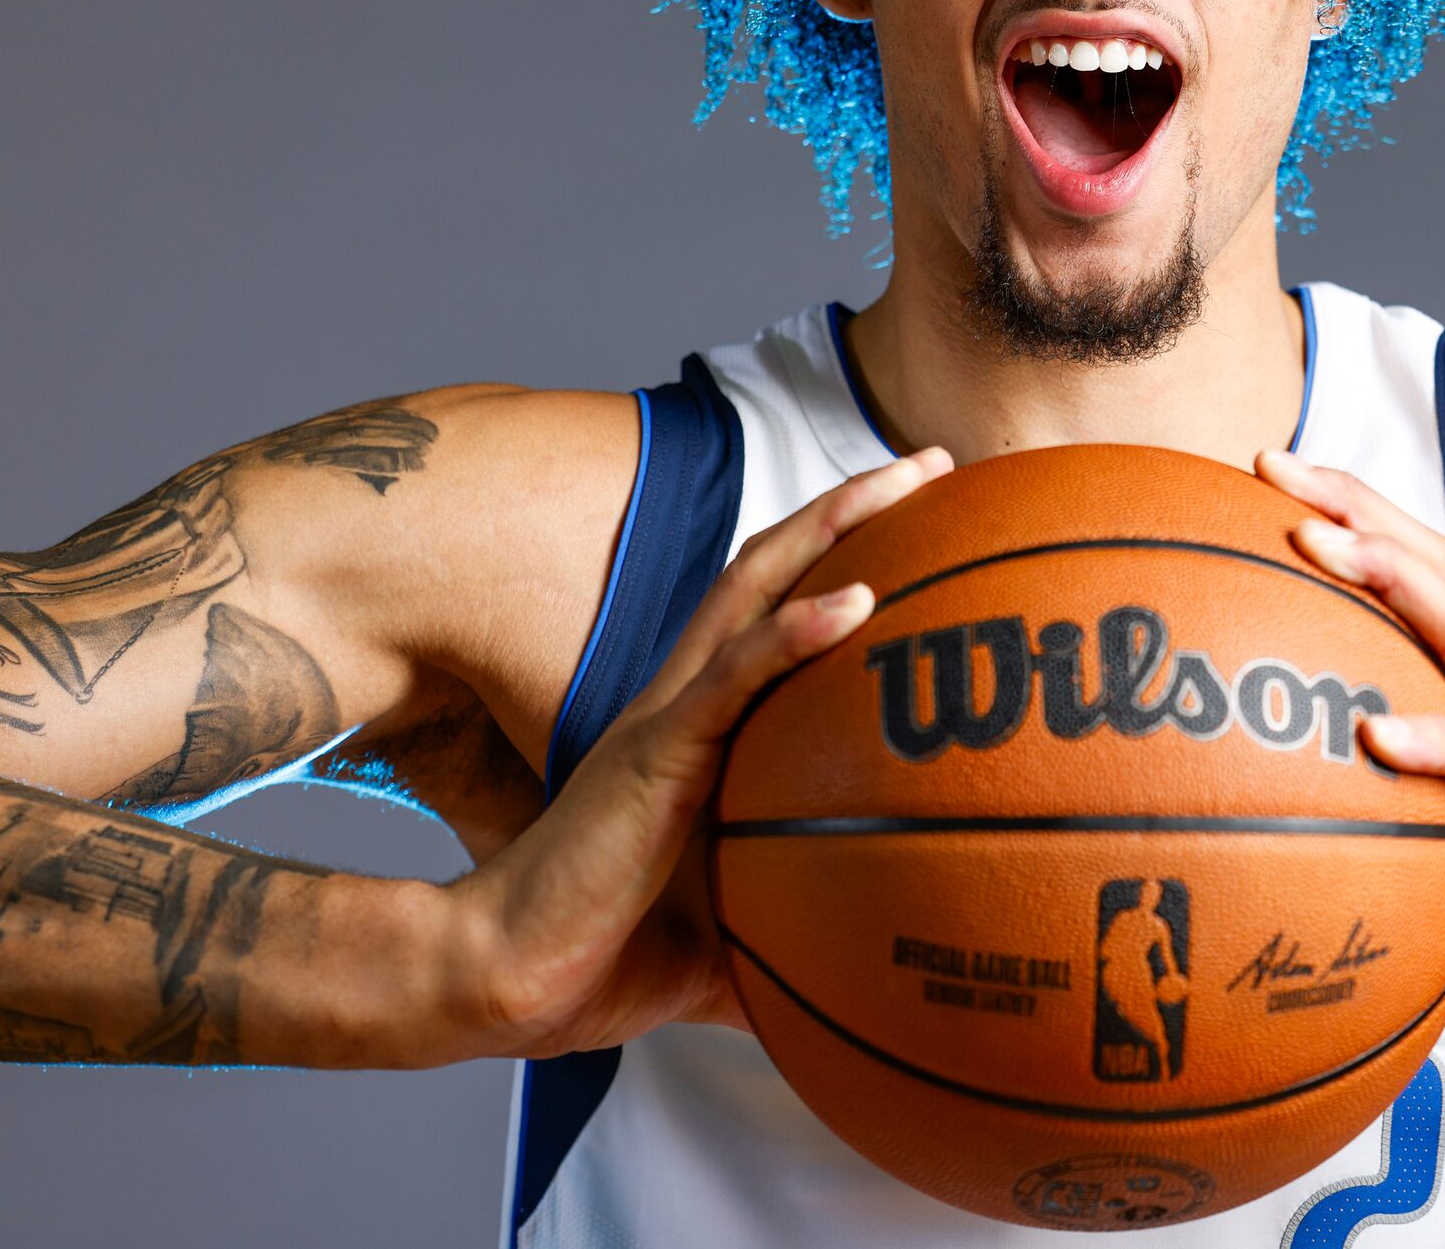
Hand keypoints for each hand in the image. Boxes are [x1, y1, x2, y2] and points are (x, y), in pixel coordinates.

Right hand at [439, 447, 951, 1058]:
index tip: (923, 524)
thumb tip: (878, 976)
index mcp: (698, 729)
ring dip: (833, 527)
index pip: (774, 613)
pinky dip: (795, 633)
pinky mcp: (653, 756)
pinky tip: (856, 603)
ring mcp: (666, 720)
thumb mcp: (734, 938)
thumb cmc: (605, 955)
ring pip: (754, 590)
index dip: (839, 555)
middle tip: (934, 462)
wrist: (509, 981)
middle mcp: (683, 701)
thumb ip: (798, 935)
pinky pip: (732, 680)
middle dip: (853, 505)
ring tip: (908, 482)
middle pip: (772, 568)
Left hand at [1256, 450, 1444, 1020]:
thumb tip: (1336, 903)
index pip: (1425, 590)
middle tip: (1271, 460)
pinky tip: (1378, 734)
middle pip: (1436, 576)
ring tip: (1314, 542)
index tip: (1275, 488)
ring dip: (1392, 582)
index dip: (1358, 530)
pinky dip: (1444, 743)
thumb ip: (1420, 875)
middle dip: (1356, 510)